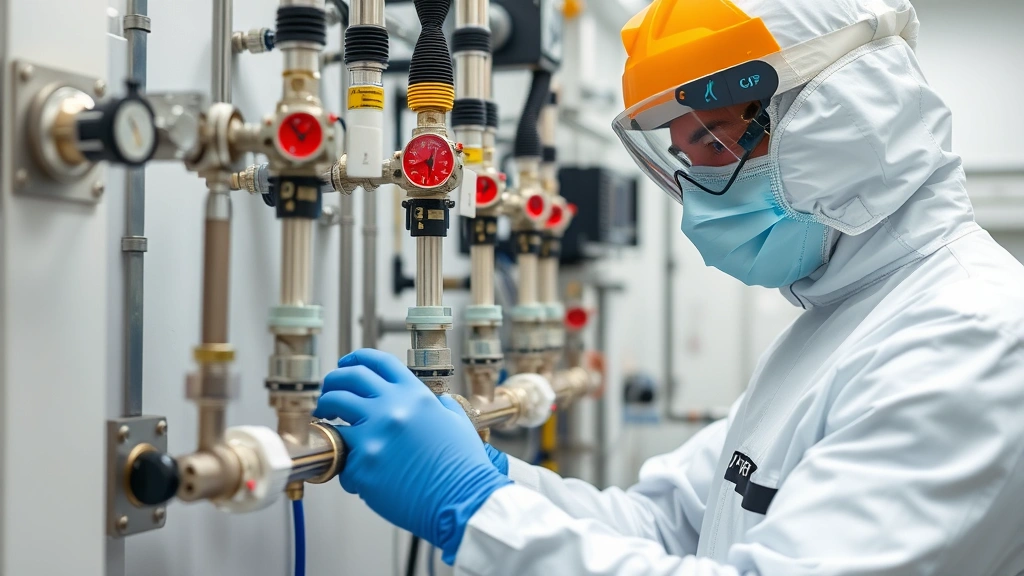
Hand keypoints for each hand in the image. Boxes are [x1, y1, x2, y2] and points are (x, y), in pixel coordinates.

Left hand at [314, 349, 511, 563]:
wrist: (462, 499)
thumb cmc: (463, 466)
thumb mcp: (457, 422)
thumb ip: (440, 406)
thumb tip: (435, 401)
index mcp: (414, 395)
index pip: (377, 361)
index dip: (357, 358)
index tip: (346, 363)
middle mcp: (391, 407)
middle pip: (348, 379)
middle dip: (333, 382)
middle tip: (329, 392)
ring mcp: (374, 434)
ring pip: (332, 409)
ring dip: (325, 413)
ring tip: (326, 421)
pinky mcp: (362, 464)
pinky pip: (341, 458)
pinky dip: (347, 466)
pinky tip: (359, 474)